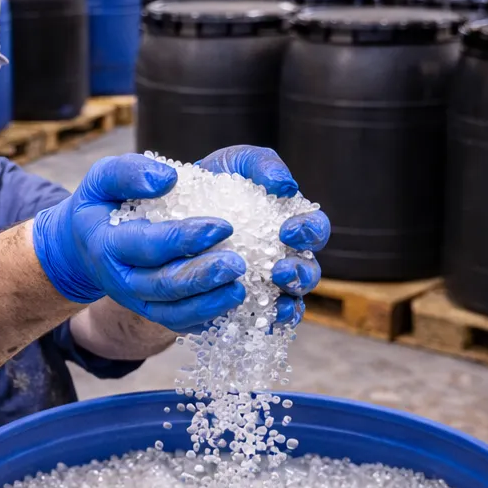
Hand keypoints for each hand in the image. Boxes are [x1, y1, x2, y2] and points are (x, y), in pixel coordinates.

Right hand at [32, 154, 246, 333]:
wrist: (84, 246)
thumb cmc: (100, 206)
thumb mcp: (102, 180)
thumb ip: (128, 172)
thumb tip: (168, 178)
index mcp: (109, 246)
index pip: (149, 245)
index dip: (185, 238)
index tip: (223, 226)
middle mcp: (121, 281)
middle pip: (163, 285)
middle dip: (202, 277)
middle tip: (238, 264)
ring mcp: (136, 301)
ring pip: (172, 313)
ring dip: (208, 305)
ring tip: (240, 291)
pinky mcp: (151, 312)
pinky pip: (178, 324)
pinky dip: (205, 319)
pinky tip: (231, 306)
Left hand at [197, 146, 330, 326]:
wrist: (172, 209)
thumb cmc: (214, 182)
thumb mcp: (237, 163)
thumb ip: (263, 165)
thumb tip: (285, 186)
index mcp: (291, 223)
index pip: (315, 230)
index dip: (309, 233)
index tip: (288, 231)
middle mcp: (284, 257)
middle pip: (309, 272)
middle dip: (301, 274)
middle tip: (281, 272)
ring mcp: (265, 284)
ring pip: (291, 301)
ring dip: (289, 304)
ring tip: (276, 303)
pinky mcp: (243, 304)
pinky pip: (261, 320)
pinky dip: (265, 324)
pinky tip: (260, 324)